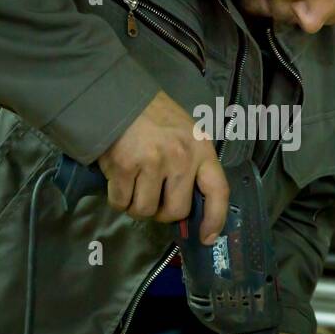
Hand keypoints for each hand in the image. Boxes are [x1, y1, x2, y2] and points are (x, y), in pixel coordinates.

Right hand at [99, 90, 228, 243]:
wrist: (116, 95)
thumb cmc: (153, 116)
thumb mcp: (185, 132)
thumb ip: (191, 164)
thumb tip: (188, 207)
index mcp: (201, 148)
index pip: (217, 191)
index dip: (215, 219)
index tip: (206, 237)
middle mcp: (180, 157)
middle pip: (175, 210)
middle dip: (162, 213)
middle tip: (153, 198)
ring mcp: (152, 162)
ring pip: (145, 211)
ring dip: (136, 205)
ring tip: (133, 184)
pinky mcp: (124, 167)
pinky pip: (121, 203)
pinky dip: (117, 199)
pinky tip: (118, 180)